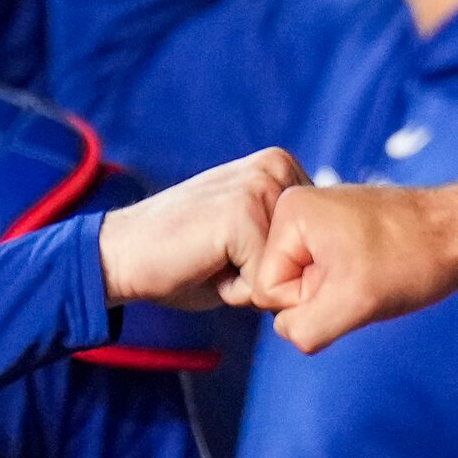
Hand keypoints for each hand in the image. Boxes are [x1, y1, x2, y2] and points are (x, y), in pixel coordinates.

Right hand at [100, 148, 309, 311]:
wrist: (120, 256)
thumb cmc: (184, 259)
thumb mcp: (251, 241)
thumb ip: (289, 243)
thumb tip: (337, 271)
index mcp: (281, 167)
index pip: (320, 240)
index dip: (279, 265)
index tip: (235, 251)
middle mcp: (275, 167)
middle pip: (311, 254)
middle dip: (270, 275)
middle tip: (221, 257)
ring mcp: (259, 187)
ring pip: (291, 271)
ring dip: (254, 284)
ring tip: (214, 260)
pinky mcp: (242, 214)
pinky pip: (267, 283)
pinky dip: (238, 291)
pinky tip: (207, 265)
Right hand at [249, 182, 457, 352]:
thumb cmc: (413, 259)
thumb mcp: (352, 303)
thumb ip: (304, 329)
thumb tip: (288, 331)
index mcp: (289, 214)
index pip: (269, 291)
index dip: (310, 302)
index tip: (352, 280)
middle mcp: (296, 209)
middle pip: (284, 287)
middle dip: (323, 297)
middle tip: (365, 279)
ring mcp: (318, 218)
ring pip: (308, 285)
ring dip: (339, 294)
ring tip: (374, 274)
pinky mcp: (337, 230)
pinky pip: (327, 274)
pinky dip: (351, 283)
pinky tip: (378, 271)